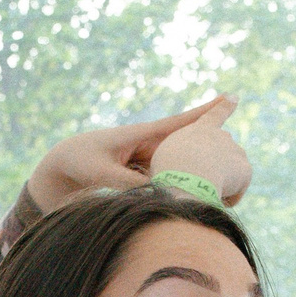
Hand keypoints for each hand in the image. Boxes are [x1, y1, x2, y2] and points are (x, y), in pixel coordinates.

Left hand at [26, 96, 226, 209]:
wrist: (58, 171)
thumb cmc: (78, 163)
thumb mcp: (102, 173)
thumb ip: (130, 184)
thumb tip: (161, 193)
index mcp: (141, 135)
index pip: (180, 123)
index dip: (206, 112)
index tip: (231, 98)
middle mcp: (148, 147)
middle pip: (188, 144)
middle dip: (211, 142)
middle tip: (237, 136)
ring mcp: (147, 163)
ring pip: (179, 168)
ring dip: (195, 173)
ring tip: (218, 178)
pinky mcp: (142, 178)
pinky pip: (166, 183)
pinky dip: (177, 190)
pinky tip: (190, 197)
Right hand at [147, 97, 251, 205]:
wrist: (187, 180)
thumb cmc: (168, 171)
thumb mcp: (164, 161)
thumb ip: (175, 161)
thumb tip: (184, 174)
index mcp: (200, 129)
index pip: (212, 115)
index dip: (222, 106)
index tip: (233, 97)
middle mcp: (221, 136)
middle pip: (222, 150)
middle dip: (216, 165)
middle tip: (200, 181)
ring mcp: (236, 151)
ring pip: (231, 172)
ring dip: (221, 183)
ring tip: (205, 193)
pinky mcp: (246, 170)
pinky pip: (237, 190)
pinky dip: (229, 198)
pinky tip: (217, 201)